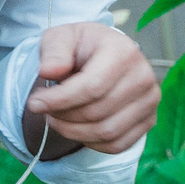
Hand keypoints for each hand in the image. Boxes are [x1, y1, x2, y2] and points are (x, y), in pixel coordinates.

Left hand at [25, 21, 158, 155]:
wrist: (103, 56)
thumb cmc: (80, 47)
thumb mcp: (61, 38)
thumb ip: (54, 51)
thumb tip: (49, 71)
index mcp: (123, 51)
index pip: (92, 87)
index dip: (59, 100)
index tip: (34, 103)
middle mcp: (143, 76)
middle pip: (96, 112)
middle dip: (63, 116)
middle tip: (45, 110)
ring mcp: (150, 101)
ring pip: (106, 132)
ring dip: (73, 131)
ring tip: (57, 119)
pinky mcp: (149, 120)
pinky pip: (117, 145)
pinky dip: (91, 142)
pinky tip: (77, 128)